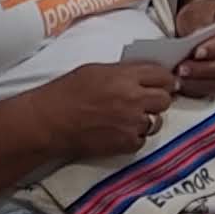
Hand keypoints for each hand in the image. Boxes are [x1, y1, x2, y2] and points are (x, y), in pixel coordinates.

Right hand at [31, 59, 179, 160]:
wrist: (49, 121)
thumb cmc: (66, 93)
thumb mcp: (96, 70)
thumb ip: (124, 72)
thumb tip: (144, 75)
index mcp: (126, 77)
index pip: (164, 76)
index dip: (165, 80)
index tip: (163, 83)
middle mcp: (133, 99)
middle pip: (166, 99)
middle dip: (158, 99)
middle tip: (146, 101)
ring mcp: (132, 123)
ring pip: (157, 121)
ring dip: (147, 119)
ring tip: (128, 117)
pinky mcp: (127, 143)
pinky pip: (143, 139)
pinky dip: (134, 136)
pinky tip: (119, 130)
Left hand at [170, 0, 214, 97]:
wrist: (207, 23)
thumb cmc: (205, 15)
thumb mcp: (200, 10)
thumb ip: (199, 20)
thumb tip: (196, 34)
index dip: (214, 49)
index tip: (196, 53)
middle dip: (202, 70)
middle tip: (181, 69)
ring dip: (197, 82)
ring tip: (177, 78)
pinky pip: (209, 90)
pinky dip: (194, 89)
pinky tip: (179, 84)